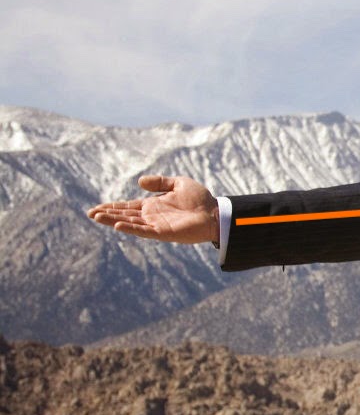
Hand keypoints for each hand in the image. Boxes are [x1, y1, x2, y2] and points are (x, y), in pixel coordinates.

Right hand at [88, 175, 218, 244]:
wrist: (215, 212)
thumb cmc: (200, 199)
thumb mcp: (178, 184)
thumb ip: (159, 182)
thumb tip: (139, 181)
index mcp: (153, 205)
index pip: (128, 206)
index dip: (112, 206)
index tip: (97, 207)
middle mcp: (151, 216)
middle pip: (124, 215)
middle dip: (107, 214)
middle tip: (90, 213)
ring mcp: (156, 225)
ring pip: (130, 223)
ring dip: (113, 220)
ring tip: (97, 217)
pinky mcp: (164, 232)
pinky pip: (144, 231)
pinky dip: (131, 228)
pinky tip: (118, 225)